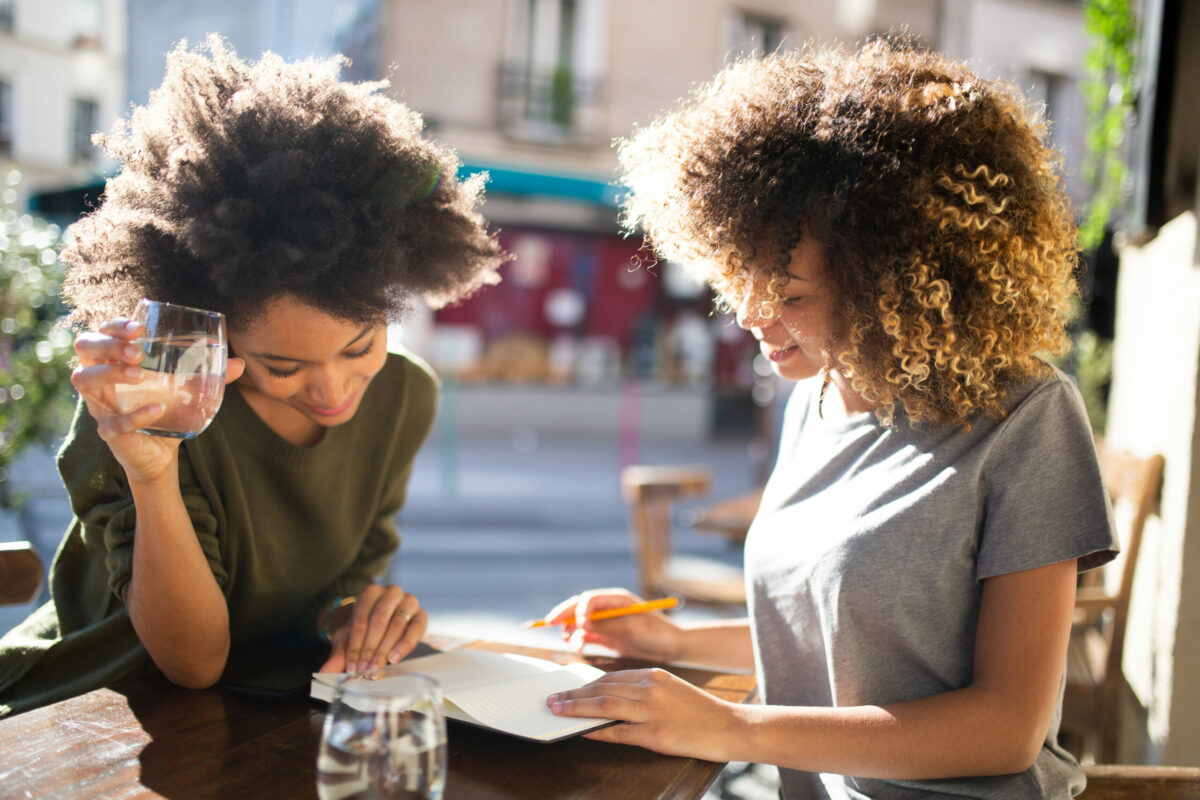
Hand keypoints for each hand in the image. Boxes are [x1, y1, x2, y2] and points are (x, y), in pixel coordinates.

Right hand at [71, 317, 245, 483]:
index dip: (113, 326)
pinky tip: (158, 409)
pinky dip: (135, 416)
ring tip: (139, 374)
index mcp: (116, 361)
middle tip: (137, 352)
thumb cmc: (166, 410)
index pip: (102, 332)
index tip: (137, 327)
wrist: (161, 454)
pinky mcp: (109, 432)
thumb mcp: (186, 390)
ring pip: (83, 380)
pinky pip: (112, 423)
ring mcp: (100, 405)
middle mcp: (101, 379)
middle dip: (107, 344)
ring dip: (109, 373)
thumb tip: (239, 364)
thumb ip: (211, 377)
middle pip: (85, 348)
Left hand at [319, 584, 426, 672]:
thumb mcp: (349, 639)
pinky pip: (416, 629)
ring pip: (397, 625)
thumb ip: (338, 654)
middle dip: (370, 648)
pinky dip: (404, 646)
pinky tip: (394, 659)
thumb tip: (324, 672)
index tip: (351, 665)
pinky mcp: (421, 615)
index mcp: (370, 593)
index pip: (360, 619)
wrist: (383, 625)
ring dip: (385, 650)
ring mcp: (408, 601)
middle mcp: (391, 592)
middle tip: (363, 669)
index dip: (355, 644)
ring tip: (376, 668)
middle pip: (379, 620)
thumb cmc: (364, 631)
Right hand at [543, 588, 681, 661]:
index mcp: (616, 600)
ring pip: (579, 622)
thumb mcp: (633, 627)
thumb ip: (608, 624)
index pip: (589, 599)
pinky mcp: (607, 636)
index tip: (580, 624)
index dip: (580, 610)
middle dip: (563, 614)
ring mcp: (606, 622)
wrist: (671, 648)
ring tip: (568, 639)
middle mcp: (608, 609)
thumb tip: (584, 624)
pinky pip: (586, 635)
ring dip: (570, 629)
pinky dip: (579, 639)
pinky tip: (578, 645)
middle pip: (579, 607)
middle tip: (548, 622)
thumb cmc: (657, 633)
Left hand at [547, 668, 737, 760]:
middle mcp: (650, 688)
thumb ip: (641, 690)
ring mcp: (653, 711)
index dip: (584, 684)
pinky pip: (619, 732)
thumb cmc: (699, 711)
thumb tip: (608, 697)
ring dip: (577, 709)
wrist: (730, 726)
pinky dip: (597, 731)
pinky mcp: (656, 734)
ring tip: (558, 711)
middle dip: (573, 695)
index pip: (610, 677)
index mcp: (653, 675)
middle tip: (552, 699)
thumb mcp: (670, 689)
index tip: (566, 688)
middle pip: (602, 688)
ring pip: (605, 705)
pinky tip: (583, 731)